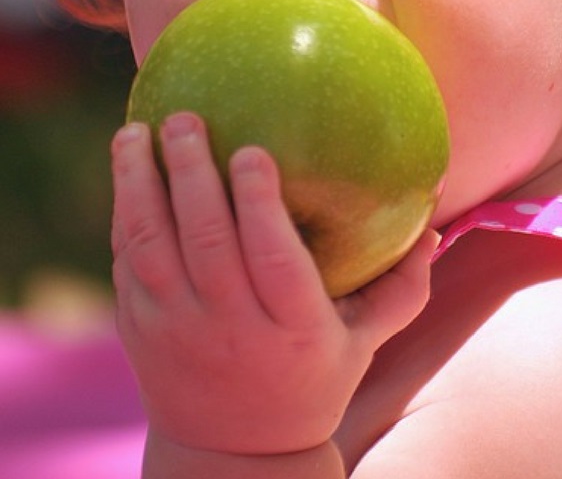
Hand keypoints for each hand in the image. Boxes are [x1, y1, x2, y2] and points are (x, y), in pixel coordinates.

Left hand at [111, 113, 436, 455]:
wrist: (234, 454)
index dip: (259, 204)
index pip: (273, 259)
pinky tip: (128, 169)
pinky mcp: (140, 331)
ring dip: (139, 184)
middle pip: (205, 242)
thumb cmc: (313, 381)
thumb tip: (434, 219)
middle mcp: (231, 328)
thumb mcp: (365, 342)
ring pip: (151, 247)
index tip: (251, 150)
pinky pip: (127, 263)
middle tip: (185, 119)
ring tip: (136, 131)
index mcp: (293, 329)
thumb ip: (402, 285)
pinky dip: (125, 213)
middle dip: (191, 174)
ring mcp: (177, 331)